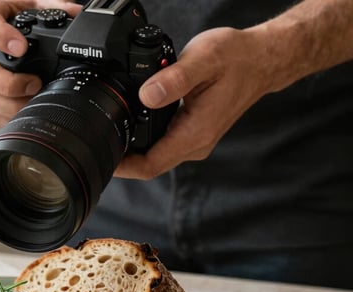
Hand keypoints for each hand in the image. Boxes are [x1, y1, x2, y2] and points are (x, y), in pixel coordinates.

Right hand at [0, 0, 81, 126]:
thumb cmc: (15, 17)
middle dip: (8, 82)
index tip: (21, 48)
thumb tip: (76, 15)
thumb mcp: (35, 4)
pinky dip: (10, 115)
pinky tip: (26, 109)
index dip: (0, 37)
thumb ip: (54, 8)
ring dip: (12, 103)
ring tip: (35, 99)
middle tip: (35, 83)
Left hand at [115, 27, 275, 178]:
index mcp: (195, 134)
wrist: (262, 59)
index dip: (123, 167)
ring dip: (132, 148)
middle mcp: (195, 143)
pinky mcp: (193, 132)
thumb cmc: (237, 58)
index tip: (101, 156)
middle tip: (96, 139)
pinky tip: (131, 120)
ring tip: (108, 130)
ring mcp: (195, 140)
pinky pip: (162, 143)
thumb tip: (147, 96)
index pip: (150, 166)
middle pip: (149, 164)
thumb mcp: (204, 60)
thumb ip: (175, 79)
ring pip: (155, 155)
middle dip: (122, 158)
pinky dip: (145, 137)